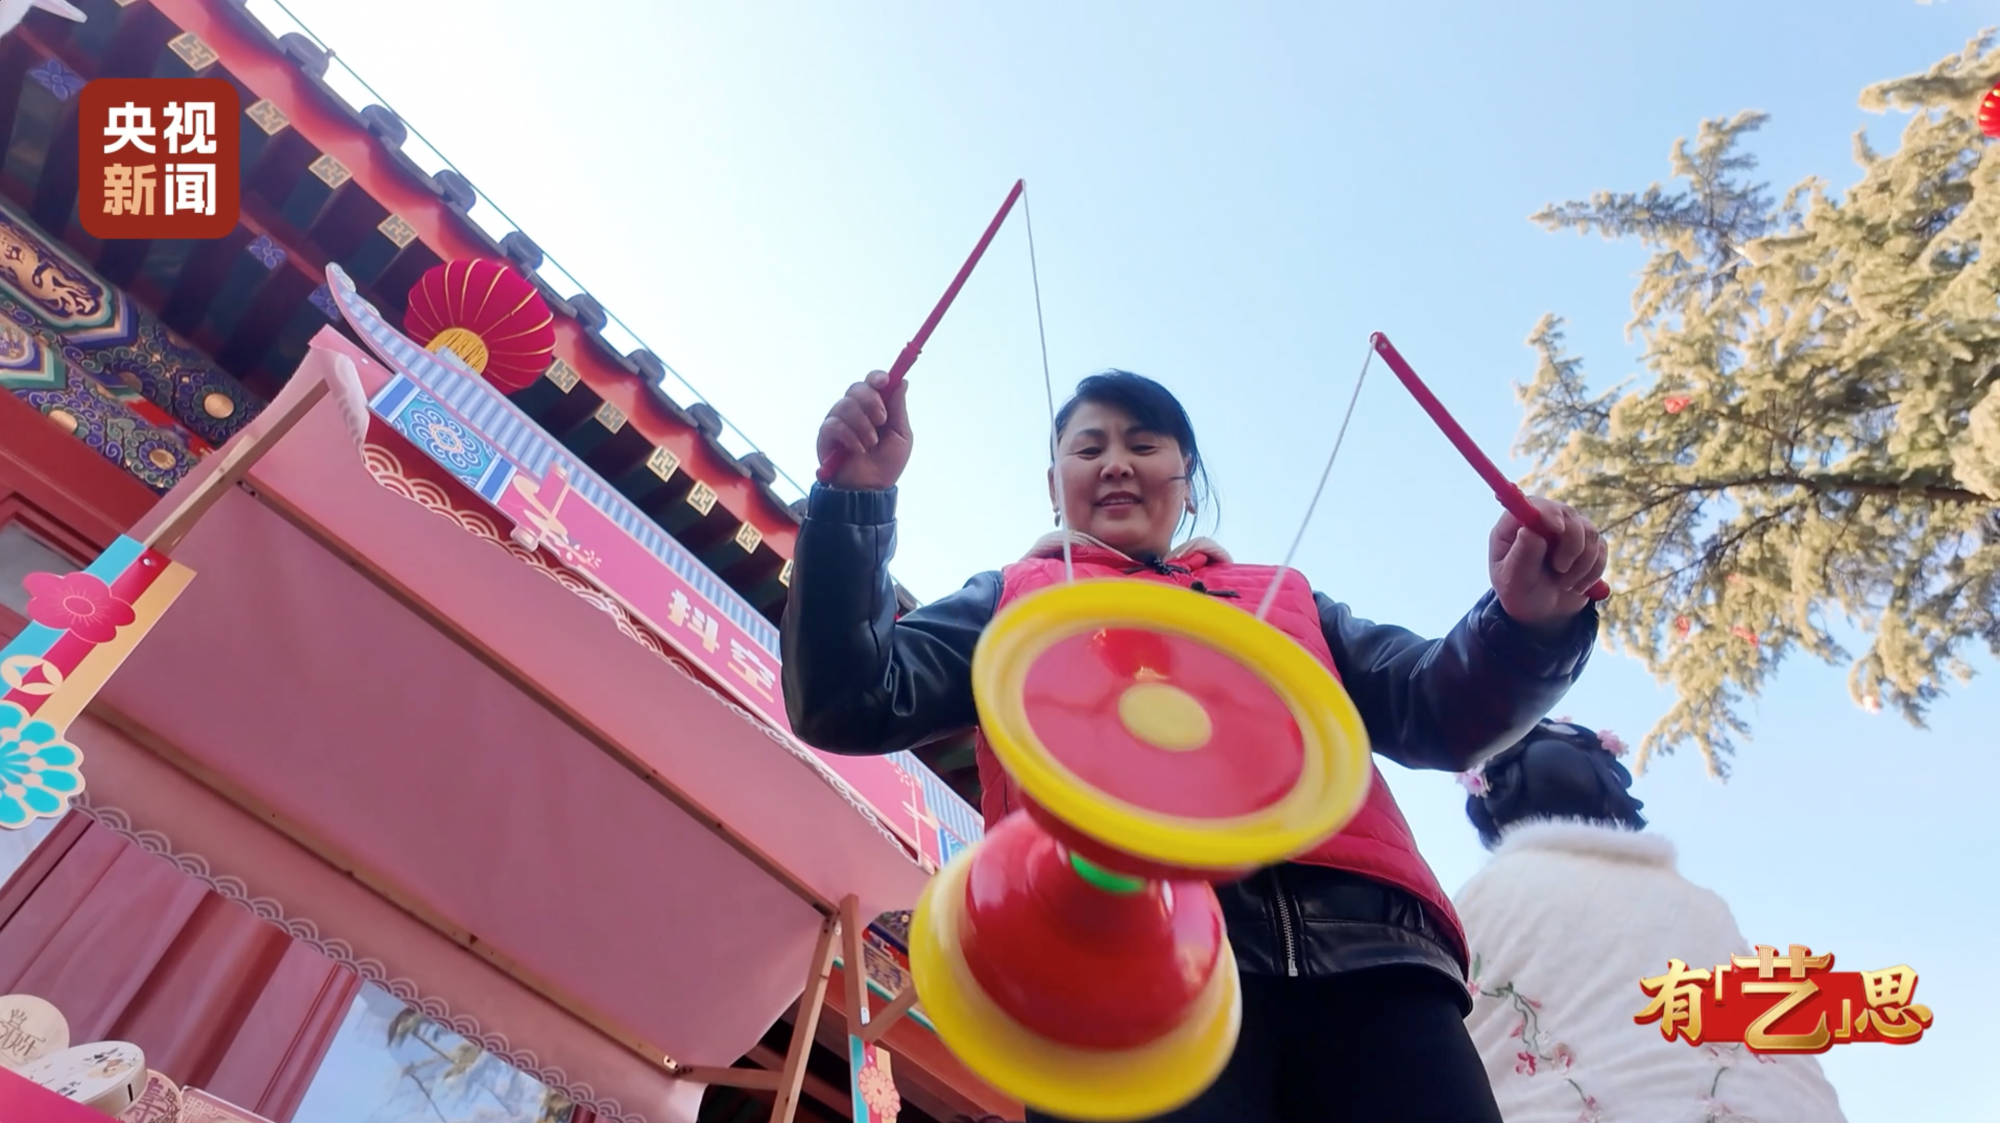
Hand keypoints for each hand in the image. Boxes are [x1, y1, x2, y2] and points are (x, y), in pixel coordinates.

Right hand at [816, 370, 911, 489]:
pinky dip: (849, 436)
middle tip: (881, 420)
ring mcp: (839, 421)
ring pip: (845, 405)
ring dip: (863, 425)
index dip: (876, 377)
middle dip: (871, 401)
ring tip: (871, 444)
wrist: (870, 489)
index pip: (871, 383)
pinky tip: (858, 450)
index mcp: (874, 408)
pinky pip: (834, 424)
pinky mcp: (826, 435)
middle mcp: (855, 411)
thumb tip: (902, 381)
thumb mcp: (901, 436)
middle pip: (856, 388)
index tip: (884, 381)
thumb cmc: (887, 464)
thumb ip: (898, 409)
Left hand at [1488, 496, 1606, 632]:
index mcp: (1515, 525)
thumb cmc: (1519, 593)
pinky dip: (1593, 571)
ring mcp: (1567, 530)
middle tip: (1560, 569)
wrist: (1542, 612)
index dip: (1548, 512)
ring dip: (1581, 564)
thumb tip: (1528, 531)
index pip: (1534, 505)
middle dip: (1570, 545)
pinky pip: (1601, 549)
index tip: (1557, 528)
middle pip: (1568, 514)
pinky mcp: (1587, 543)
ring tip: (1564, 584)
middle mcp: (1542, 521)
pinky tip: (1577, 586)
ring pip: (1589, 533)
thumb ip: (1520, 557)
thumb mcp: (1512, 581)